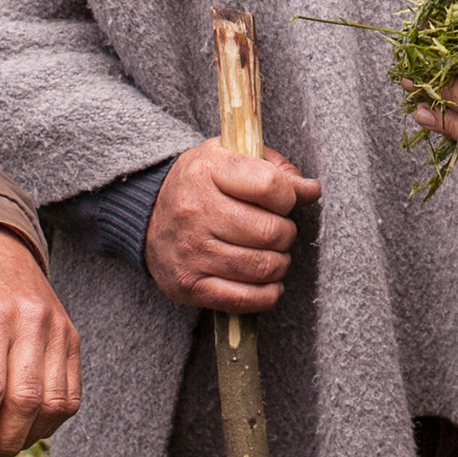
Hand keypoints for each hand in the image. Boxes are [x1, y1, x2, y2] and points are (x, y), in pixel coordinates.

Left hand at [0, 226, 79, 456]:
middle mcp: (31, 322)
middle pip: (25, 400)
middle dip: (4, 441)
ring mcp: (58, 331)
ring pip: (54, 403)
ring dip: (29, 437)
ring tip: (3, 448)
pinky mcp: (72, 340)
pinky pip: (70, 395)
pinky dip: (50, 421)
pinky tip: (26, 427)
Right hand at [145, 140, 321, 313]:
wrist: (146, 215)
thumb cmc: (201, 184)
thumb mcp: (231, 157)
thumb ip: (275, 169)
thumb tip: (311, 190)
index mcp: (208, 171)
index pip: (271, 186)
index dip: (289, 196)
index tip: (283, 201)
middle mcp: (196, 211)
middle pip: (271, 232)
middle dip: (286, 234)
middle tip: (278, 232)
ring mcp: (191, 251)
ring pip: (263, 267)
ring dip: (279, 264)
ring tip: (271, 255)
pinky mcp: (189, 285)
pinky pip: (243, 299)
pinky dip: (267, 294)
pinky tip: (267, 283)